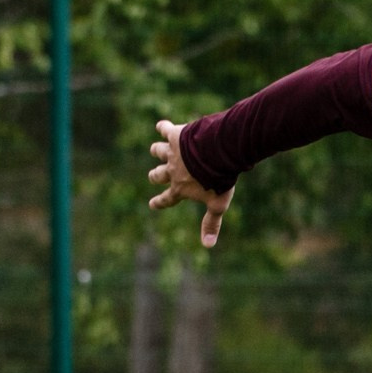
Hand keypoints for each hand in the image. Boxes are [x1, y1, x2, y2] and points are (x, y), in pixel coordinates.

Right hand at [147, 119, 233, 246]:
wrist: (218, 154)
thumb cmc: (219, 180)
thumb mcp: (217, 204)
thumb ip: (211, 223)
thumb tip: (208, 246)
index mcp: (181, 188)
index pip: (167, 198)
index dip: (159, 202)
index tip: (152, 204)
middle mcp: (172, 171)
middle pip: (157, 174)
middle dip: (155, 175)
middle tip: (154, 175)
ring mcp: (172, 153)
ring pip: (157, 151)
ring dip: (157, 151)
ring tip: (156, 149)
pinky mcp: (175, 135)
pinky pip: (164, 129)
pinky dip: (162, 127)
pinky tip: (162, 126)